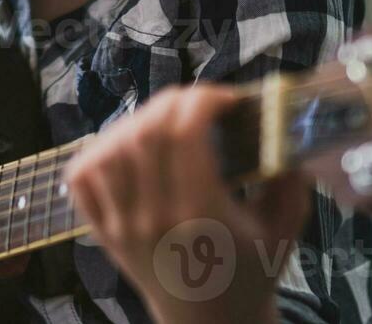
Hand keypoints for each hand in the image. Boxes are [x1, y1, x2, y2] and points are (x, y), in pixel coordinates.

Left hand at [63, 83, 311, 323]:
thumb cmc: (251, 274)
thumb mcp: (284, 229)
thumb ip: (290, 178)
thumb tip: (285, 125)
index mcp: (200, 216)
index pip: (185, 134)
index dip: (203, 100)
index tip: (226, 98)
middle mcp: (154, 218)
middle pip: (146, 132)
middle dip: (174, 101)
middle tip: (198, 102)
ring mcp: (121, 226)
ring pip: (110, 148)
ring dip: (139, 121)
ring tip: (167, 121)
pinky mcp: (103, 232)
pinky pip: (81, 178)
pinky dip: (98, 150)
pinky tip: (127, 145)